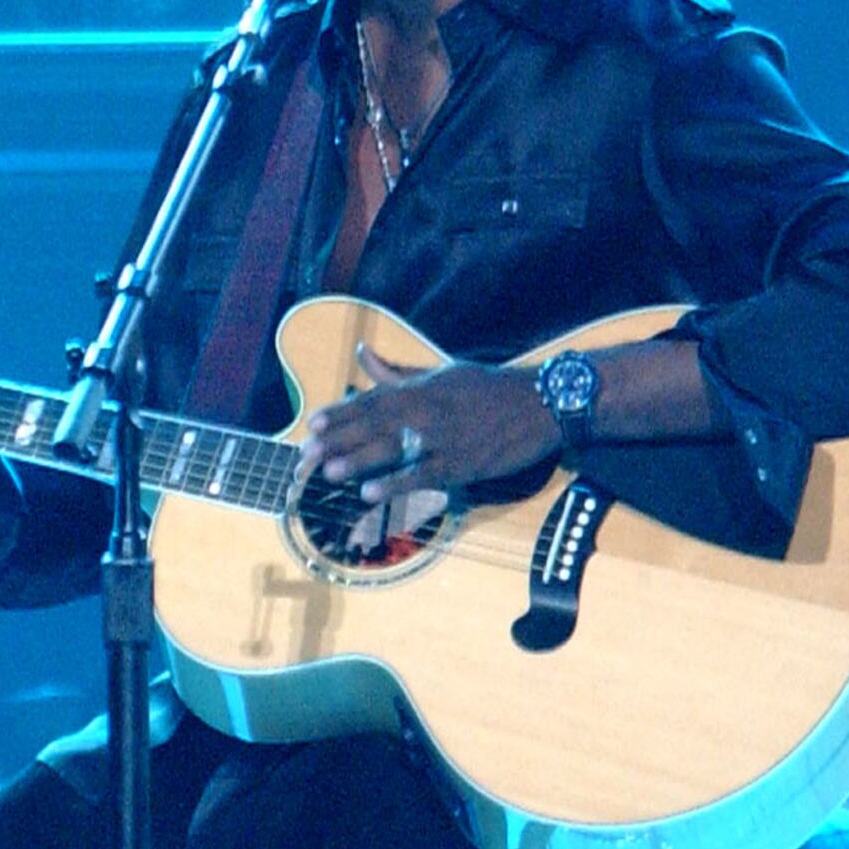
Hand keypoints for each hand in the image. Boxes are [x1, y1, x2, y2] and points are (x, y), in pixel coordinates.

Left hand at [304, 340, 567, 495]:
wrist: (542, 402)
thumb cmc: (490, 388)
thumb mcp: (444, 371)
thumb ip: (399, 371)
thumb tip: (364, 354)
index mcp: (422, 388)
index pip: (372, 400)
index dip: (340, 414)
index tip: (312, 425)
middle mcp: (427, 410)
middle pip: (375, 425)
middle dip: (338, 441)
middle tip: (306, 456)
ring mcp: (444, 438)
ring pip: (394, 450)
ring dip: (359, 461)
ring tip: (328, 472)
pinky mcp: (462, 464)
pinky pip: (422, 475)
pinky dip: (396, 484)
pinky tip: (370, 494)